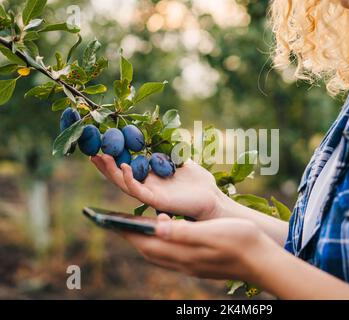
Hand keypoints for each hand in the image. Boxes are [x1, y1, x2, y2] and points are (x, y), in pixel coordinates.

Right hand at [91, 155, 224, 219]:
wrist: (211, 198)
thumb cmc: (198, 182)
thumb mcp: (180, 160)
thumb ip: (168, 150)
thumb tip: (159, 133)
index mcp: (151, 177)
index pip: (126, 166)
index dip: (113, 157)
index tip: (101, 143)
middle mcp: (147, 186)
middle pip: (119, 176)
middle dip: (104, 164)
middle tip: (91, 151)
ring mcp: (150, 194)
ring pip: (123, 184)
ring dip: (110, 171)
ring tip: (100, 157)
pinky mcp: (156, 201)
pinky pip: (138, 191)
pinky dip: (129, 179)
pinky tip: (123, 167)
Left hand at [119, 214, 276, 281]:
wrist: (263, 260)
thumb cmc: (241, 242)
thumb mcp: (212, 233)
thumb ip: (184, 233)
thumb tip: (156, 230)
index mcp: (184, 253)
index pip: (146, 244)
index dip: (126, 233)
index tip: (109, 221)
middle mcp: (183, 262)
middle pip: (148, 251)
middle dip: (130, 237)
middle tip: (116, 222)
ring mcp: (191, 265)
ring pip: (158, 254)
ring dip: (144, 241)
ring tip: (135, 226)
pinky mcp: (199, 264)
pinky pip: (170, 254)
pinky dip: (160, 243)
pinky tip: (165, 233)